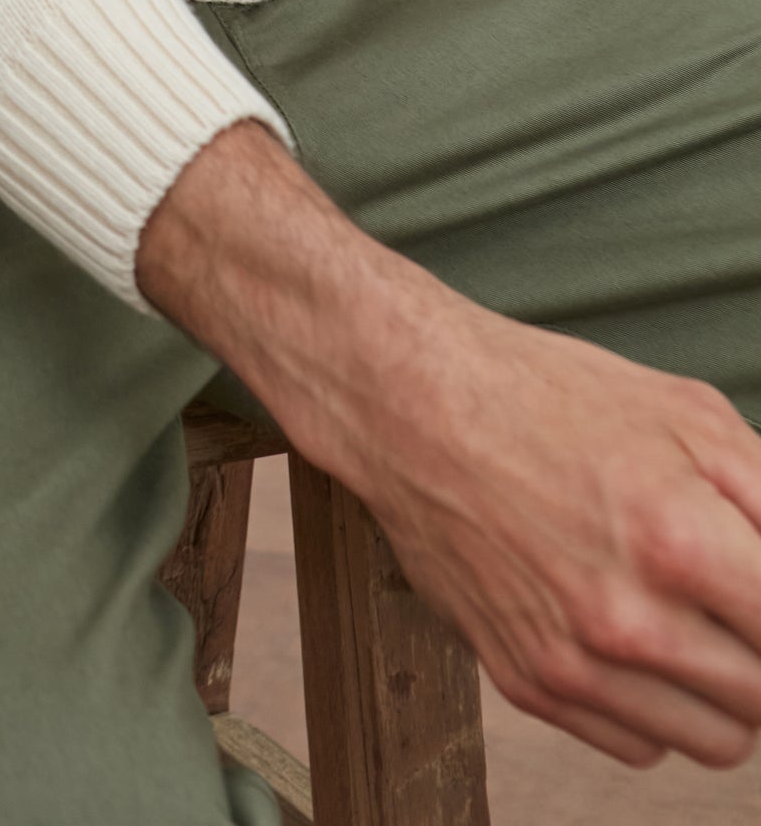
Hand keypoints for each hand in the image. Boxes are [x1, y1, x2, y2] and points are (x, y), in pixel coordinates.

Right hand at [140, 125, 760, 770]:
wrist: (414, 405)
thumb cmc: (544, 396)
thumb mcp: (688, 416)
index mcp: (678, 540)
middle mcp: (627, 619)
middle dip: (759, 648)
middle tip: (733, 596)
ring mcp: (574, 663)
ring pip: (714, 742)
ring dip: (718, 689)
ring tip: (686, 614)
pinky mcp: (530, 685)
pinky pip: (639, 745)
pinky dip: (650, 705)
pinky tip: (628, 632)